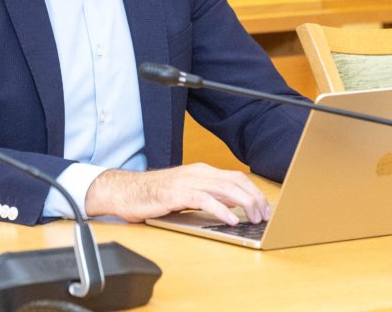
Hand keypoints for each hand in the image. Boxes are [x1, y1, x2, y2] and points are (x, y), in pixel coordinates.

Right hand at [84, 163, 268, 225]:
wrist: (126, 191)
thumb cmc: (155, 195)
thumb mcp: (188, 194)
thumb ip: (210, 195)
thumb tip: (235, 204)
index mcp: (202, 171)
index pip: (236, 177)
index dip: (254, 192)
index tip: (265, 208)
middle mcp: (198, 173)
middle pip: (236, 182)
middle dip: (255, 199)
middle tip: (264, 216)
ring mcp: (188, 181)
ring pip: (225, 188)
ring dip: (244, 204)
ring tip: (254, 218)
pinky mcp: (177, 193)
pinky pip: (205, 200)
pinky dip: (222, 209)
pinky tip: (231, 220)